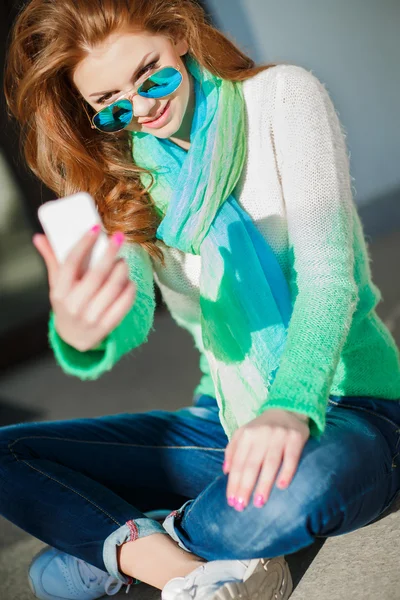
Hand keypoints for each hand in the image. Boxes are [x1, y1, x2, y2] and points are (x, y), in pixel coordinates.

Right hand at [33, 228, 135, 351]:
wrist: (73, 337)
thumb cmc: (67, 303)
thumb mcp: (57, 284)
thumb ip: (52, 260)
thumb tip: (39, 237)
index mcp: (59, 292)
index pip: (70, 263)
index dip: (84, 244)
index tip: (95, 228)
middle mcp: (73, 305)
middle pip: (96, 274)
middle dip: (110, 253)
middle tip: (119, 238)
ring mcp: (90, 317)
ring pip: (113, 287)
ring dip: (122, 270)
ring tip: (123, 261)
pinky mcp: (106, 326)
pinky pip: (124, 303)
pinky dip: (129, 289)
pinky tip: (129, 280)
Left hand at [223, 409, 309, 510]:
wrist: (288, 409)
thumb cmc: (262, 428)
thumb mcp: (243, 434)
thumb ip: (232, 450)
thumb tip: (226, 471)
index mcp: (247, 434)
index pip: (238, 462)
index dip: (234, 482)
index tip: (231, 500)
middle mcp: (261, 434)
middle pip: (251, 464)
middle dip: (245, 487)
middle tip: (241, 506)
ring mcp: (279, 436)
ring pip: (270, 463)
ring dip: (264, 484)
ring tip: (259, 502)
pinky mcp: (296, 438)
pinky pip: (291, 458)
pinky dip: (286, 472)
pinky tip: (282, 486)